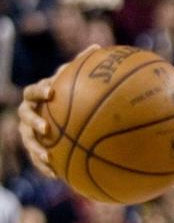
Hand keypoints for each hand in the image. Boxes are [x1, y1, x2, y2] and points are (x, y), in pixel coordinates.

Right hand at [16, 45, 98, 177]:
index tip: (52, 92)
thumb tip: (99, 46)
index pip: (33, 91)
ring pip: (28, 140)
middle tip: (45, 127)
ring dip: (36, 149)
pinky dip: (44, 166)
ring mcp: (29, 130)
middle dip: (33, 122)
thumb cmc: (67, 94)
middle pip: (25, 116)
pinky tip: (56, 175)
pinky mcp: (34, 146)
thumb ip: (82, 65)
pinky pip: (37, 158)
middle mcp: (29, 112)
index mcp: (37, 96)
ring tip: (47, 157)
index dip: (40, 91)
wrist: (57, 114)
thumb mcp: (74, 80)